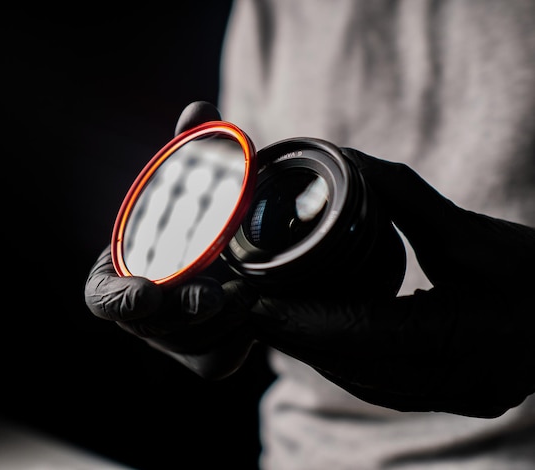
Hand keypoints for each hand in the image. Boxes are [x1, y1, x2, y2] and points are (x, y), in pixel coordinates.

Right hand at [84, 101, 254, 379]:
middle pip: (154, 326)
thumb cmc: (193, 222)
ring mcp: (174, 339)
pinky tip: (256, 307)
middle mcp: (144, 315)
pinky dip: (239, 336)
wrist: (224, 260)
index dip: (118, 298)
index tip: (146, 291)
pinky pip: (220, 358)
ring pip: (191, 344)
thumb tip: (199, 110)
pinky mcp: (206, 356)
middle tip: (214, 294)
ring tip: (247, 293)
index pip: (103, 298)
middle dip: (183, 310)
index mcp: (122, 276)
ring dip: (218, 320)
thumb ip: (191, 153)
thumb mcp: (193, 186)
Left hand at [247, 148, 534, 417]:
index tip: (257, 303)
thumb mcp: (476, 233)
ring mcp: (457, 395)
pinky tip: (316, 342)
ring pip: (362, 382)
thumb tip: (350, 162)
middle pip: (354, 364)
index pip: (368, 330)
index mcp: (471, 331)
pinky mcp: (451, 398)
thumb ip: (408, 199)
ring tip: (272, 323)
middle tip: (249, 309)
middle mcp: (462, 377)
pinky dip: (341, 365)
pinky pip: (380, 389)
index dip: (306, 320)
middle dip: (295, 339)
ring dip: (313, 354)